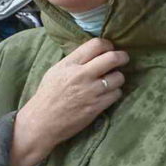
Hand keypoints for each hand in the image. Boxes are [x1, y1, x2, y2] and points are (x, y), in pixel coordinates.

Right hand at [11, 39, 128, 165]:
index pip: (96, 44)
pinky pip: (117, 94)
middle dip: (122, 57)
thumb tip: (92, 54)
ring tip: (113, 80)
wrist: (42, 122)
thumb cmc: (47, 96)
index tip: (110, 48)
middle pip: (112, 58)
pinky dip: (115, 93)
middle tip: (123, 59)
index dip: (108, 44)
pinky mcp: (97, 106)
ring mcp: (91, 91)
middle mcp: (82, 74)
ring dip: (118, 77)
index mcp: (70, 63)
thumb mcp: (56, 71)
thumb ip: (74, 61)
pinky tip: (108, 94)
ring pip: (118, 77)